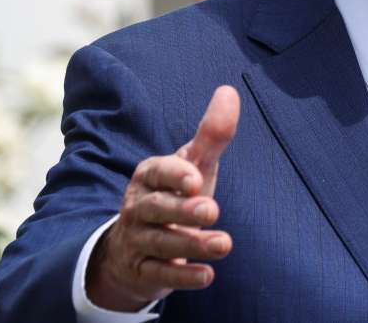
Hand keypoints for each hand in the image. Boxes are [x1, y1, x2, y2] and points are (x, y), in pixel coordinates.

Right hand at [86, 85, 240, 310]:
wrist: (138, 245)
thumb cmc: (174, 195)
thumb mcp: (193, 166)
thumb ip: (211, 135)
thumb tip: (229, 91)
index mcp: (149, 176)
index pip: (157, 172)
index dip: (174, 175)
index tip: (195, 178)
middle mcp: (139, 207)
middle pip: (157, 209)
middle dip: (182, 210)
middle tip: (211, 210)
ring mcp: (138, 240)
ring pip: (161, 242)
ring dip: (192, 244)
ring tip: (224, 244)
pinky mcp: (143, 270)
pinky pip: (159, 274)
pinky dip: (182, 276)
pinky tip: (207, 274)